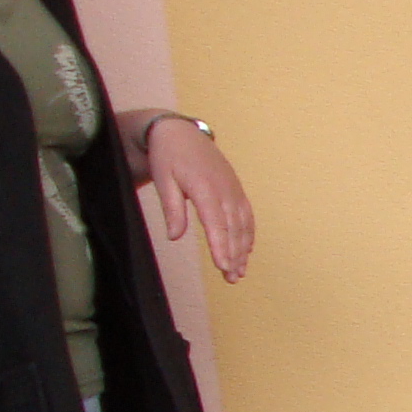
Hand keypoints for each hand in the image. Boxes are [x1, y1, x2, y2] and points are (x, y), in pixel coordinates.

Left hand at [142, 117, 253, 279]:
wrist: (181, 132)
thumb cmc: (168, 156)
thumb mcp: (163, 180)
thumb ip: (172, 209)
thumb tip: (174, 237)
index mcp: (205, 188)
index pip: (216, 223)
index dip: (221, 246)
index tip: (223, 266)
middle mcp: (224, 190)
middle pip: (233, 229)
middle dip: (234, 255)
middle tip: (231, 278)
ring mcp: (233, 190)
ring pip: (243, 225)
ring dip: (243, 250)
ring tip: (239, 272)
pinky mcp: (236, 190)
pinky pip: (247, 216)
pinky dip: (248, 235)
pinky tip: (246, 251)